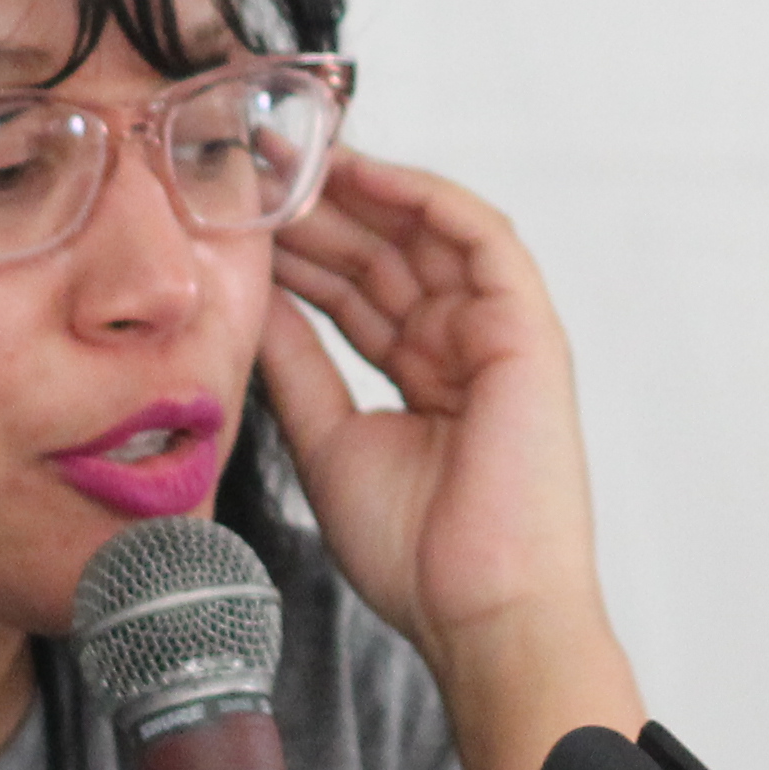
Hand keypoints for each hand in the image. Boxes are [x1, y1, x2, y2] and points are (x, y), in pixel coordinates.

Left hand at [260, 153, 603, 691]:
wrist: (479, 609)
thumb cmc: (415, 553)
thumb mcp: (328, 440)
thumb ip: (296, 365)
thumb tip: (251, 301)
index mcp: (424, 379)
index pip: (358, 294)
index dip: (302, 253)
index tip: (241, 218)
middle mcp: (463, 347)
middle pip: (386, 257)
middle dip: (320, 211)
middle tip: (254, 168)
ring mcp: (498, 334)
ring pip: (426, 237)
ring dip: (362, 194)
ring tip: (294, 160)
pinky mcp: (527, 329)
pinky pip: (480, 239)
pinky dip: (425, 200)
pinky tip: (366, 175)